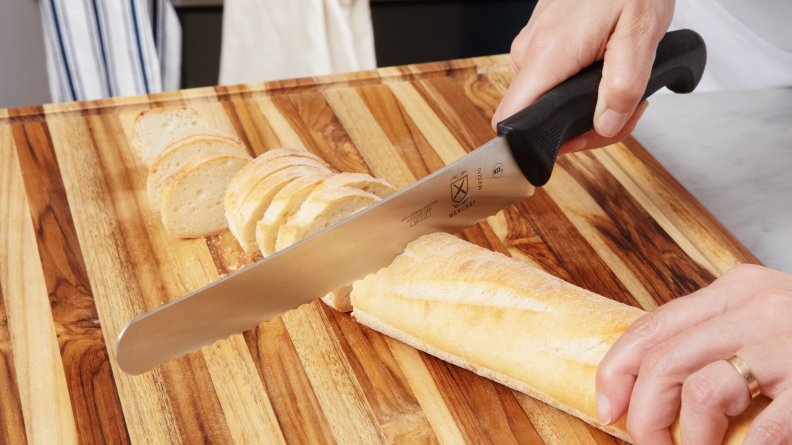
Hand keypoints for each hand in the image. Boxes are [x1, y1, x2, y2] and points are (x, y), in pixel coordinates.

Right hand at [492, 0, 673, 153]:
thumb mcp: (641, 34)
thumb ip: (623, 87)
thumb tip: (605, 126)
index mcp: (548, 55)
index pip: (512, 119)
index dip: (538, 143)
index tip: (576, 141)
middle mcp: (531, 51)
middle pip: (539, 115)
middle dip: (584, 124)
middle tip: (626, 111)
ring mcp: (533, 45)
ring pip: (548, 98)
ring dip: (585, 104)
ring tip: (622, 84)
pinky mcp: (541, 39)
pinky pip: (551, 76)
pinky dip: (579, 83)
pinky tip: (605, 68)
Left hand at [596, 264, 791, 443]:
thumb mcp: (762, 321)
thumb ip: (713, 337)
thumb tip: (653, 385)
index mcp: (735, 290)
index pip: (650, 327)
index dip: (616, 373)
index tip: (608, 408)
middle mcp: (756, 307)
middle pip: (662, 362)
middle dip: (644, 415)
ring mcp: (786, 342)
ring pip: (699, 392)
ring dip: (690, 439)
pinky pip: (763, 426)